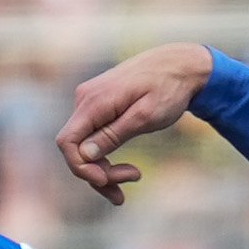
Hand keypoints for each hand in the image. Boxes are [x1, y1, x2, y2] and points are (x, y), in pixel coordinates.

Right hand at [57, 43, 217, 207]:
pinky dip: (106, 156)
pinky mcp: (99, 106)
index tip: (107, 181)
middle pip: (76, 149)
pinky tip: (125, 170)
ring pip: (85, 146)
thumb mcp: (145, 116)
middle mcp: (85, 99)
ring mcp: (90, 102)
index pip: (67, 142)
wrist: (180, 65)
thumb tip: (84, 154)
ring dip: (103, 169)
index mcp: (94, 101)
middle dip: (98, 173)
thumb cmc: (168, 89)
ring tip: (134, 178)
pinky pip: (94, 136)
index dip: (81, 168)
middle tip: (132, 182)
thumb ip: (113, 134)